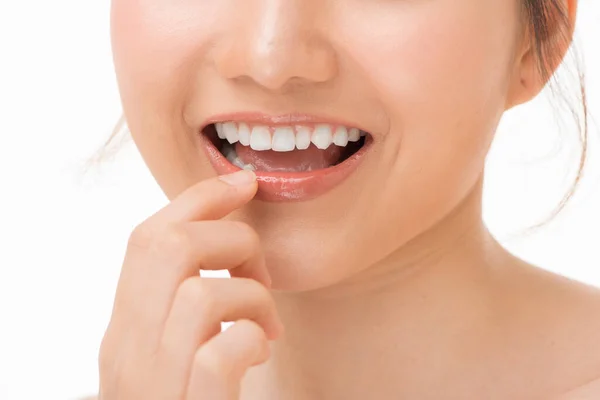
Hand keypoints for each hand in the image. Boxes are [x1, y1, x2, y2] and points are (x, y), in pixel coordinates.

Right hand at [98, 170, 283, 399]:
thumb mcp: (165, 357)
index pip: (148, 238)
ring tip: (265, 325)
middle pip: (170, 248)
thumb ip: (175, 311)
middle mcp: (128, 354)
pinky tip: (259, 353)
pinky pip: (219, 354)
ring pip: (200, 294)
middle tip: (260, 278)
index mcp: (124, 332)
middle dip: (234, 242)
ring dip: (252, 298)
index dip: (201, 197)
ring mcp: (154, 385)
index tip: (244, 184)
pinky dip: (251, 341)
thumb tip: (218, 245)